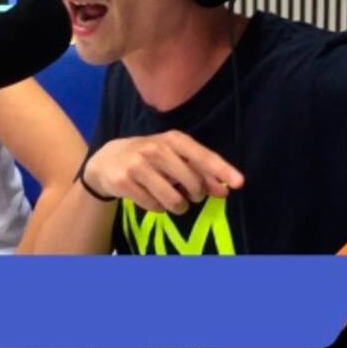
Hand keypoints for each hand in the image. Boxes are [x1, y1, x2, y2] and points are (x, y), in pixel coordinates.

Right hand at [82, 130, 244, 213]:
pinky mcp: (124, 181)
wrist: (107, 159)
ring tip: (173, 200)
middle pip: (192, 183)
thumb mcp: (174, 158)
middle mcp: (155, 149)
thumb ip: (201, 172)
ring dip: (179, 206)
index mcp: (172, 139)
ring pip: (173, 199)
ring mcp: (138, 165)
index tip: (239, 183)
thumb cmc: (150, 158)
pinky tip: (152, 198)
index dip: (222, 170)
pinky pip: (154, 206)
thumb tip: (225, 190)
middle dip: (197, 195)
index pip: (202, 155)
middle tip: (191, 194)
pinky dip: (158, 208)